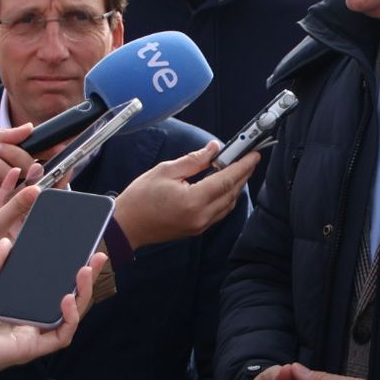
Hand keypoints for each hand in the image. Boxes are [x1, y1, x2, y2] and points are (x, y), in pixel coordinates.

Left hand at [0, 239, 103, 379]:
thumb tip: (9, 240)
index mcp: (16, 303)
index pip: (50, 285)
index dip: (67, 269)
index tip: (79, 249)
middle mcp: (28, 319)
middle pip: (68, 299)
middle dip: (86, 279)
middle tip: (97, 257)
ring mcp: (31, 334)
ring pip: (70, 317)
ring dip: (83, 294)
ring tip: (85, 270)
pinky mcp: (30, 348)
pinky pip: (61, 336)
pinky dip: (70, 318)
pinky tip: (67, 298)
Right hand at [112, 142, 257, 247]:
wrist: (126, 226)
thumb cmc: (139, 199)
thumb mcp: (165, 171)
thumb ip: (194, 160)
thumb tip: (214, 149)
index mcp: (193, 200)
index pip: (226, 180)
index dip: (242, 165)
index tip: (253, 154)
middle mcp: (200, 216)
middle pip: (231, 193)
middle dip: (243, 174)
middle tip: (249, 158)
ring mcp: (199, 225)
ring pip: (228, 204)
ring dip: (235, 187)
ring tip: (238, 169)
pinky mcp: (196, 229)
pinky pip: (219, 213)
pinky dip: (225, 198)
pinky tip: (224, 186)